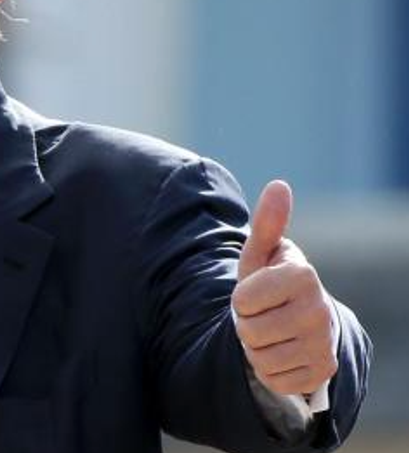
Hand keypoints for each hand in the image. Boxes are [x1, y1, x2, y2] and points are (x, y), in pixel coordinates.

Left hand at [232, 180, 337, 396]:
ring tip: (270, 331)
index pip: (243, 300)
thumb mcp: (261, 254)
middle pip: (249, 331)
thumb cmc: (271, 281)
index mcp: (303, 275)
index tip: (256, 292)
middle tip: (263, 314)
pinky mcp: (321, 373)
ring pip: (259, 358)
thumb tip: (279, 185)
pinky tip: (281, 351)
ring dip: (256, 347)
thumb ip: (266, 223)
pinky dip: (269, 369)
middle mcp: (320, 310)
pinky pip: (273, 379)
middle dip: (246, 324)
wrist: (299, 317)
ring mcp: (324, 344)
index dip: (241, 298)